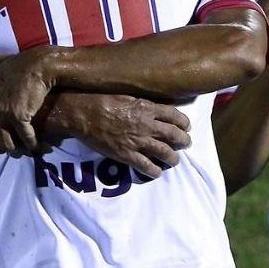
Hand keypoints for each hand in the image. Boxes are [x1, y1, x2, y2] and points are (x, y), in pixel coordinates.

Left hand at [0, 48, 55, 153]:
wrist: (38, 65)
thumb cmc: (11, 63)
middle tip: (1, 149)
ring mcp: (1, 112)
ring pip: (2, 143)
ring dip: (11, 149)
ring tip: (17, 149)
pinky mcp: (20, 116)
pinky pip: (22, 139)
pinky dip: (29, 144)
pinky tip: (33, 145)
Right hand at [46, 93, 191, 177]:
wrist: (82, 113)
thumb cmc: (101, 99)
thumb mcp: (127, 95)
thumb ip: (144, 103)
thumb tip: (157, 106)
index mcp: (147, 108)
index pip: (175, 116)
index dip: (184, 123)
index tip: (186, 126)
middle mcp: (147, 125)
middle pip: (174, 135)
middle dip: (183, 141)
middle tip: (186, 144)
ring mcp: (137, 141)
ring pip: (164, 152)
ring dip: (173, 158)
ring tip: (174, 160)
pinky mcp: (126, 154)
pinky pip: (145, 166)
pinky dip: (154, 171)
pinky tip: (157, 172)